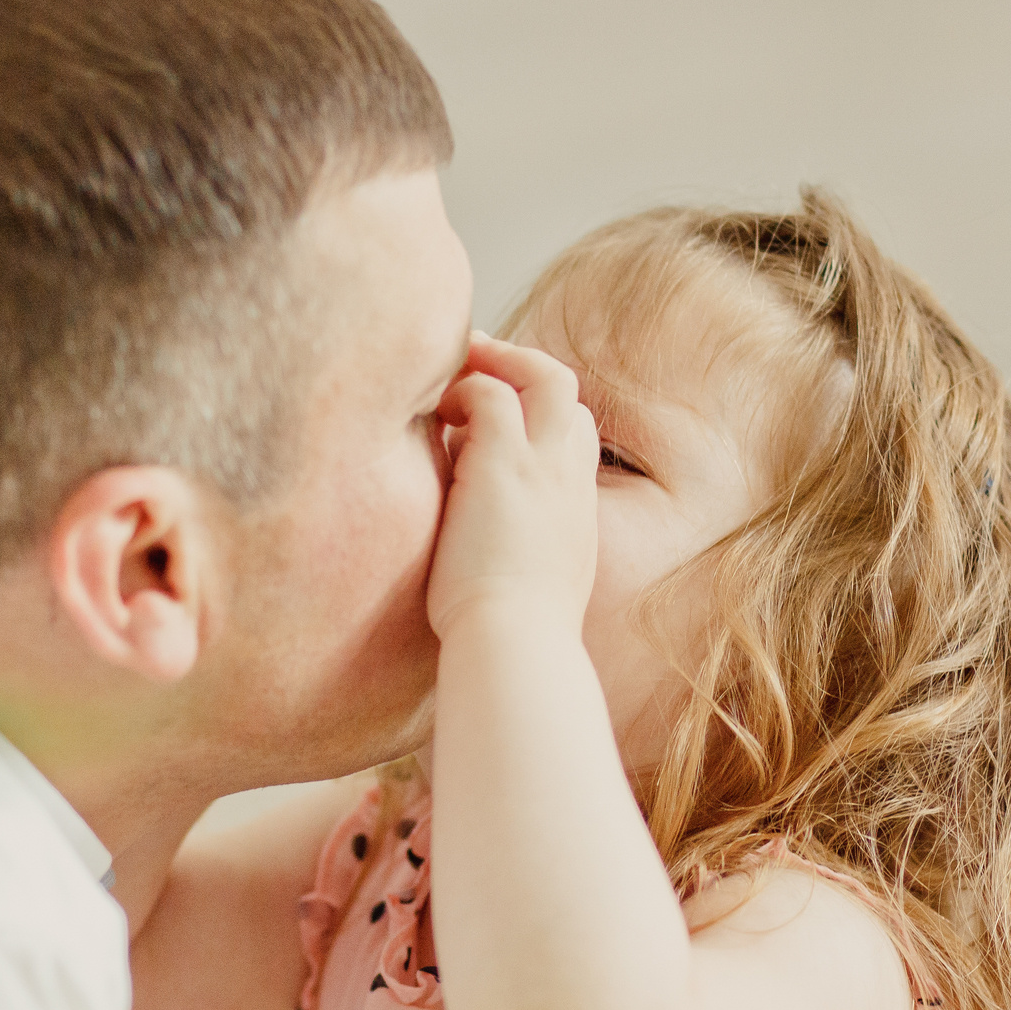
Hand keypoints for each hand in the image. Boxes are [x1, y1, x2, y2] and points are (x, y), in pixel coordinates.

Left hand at [426, 331, 599, 640]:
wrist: (515, 645)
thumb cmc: (510, 637)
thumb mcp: (530, 586)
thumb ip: (517, 551)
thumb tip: (479, 540)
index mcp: (575, 508)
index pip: (573, 433)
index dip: (534, 414)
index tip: (492, 420)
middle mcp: (568, 478)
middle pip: (567, 392)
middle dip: (520, 367)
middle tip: (474, 367)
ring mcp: (542, 466)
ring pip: (546, 376)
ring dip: (495, 364)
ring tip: (451, 377)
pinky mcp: (502, 463)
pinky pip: (490, 393)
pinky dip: (464, 390)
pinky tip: (435, 413)